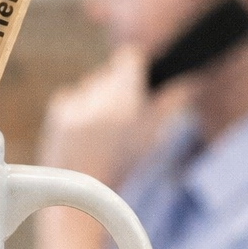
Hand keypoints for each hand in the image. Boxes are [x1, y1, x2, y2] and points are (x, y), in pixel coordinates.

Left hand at [40, 46, 185, 186]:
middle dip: (118, 88)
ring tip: (105, 130)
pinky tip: (86, 133)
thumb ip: (173, 101)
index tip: (140, 81)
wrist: (84, 191)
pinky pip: (71, 99)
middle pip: (110, 72)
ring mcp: (74, 101)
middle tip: (126, 115)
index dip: (137, 68)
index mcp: (124, 93)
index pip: (130, 57)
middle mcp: (97, 93)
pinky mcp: (57, 112)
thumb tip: (189, 80)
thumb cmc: (124, 163)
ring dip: (98, 99)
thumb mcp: (155, 134)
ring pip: (90, 86)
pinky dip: (78, 110)